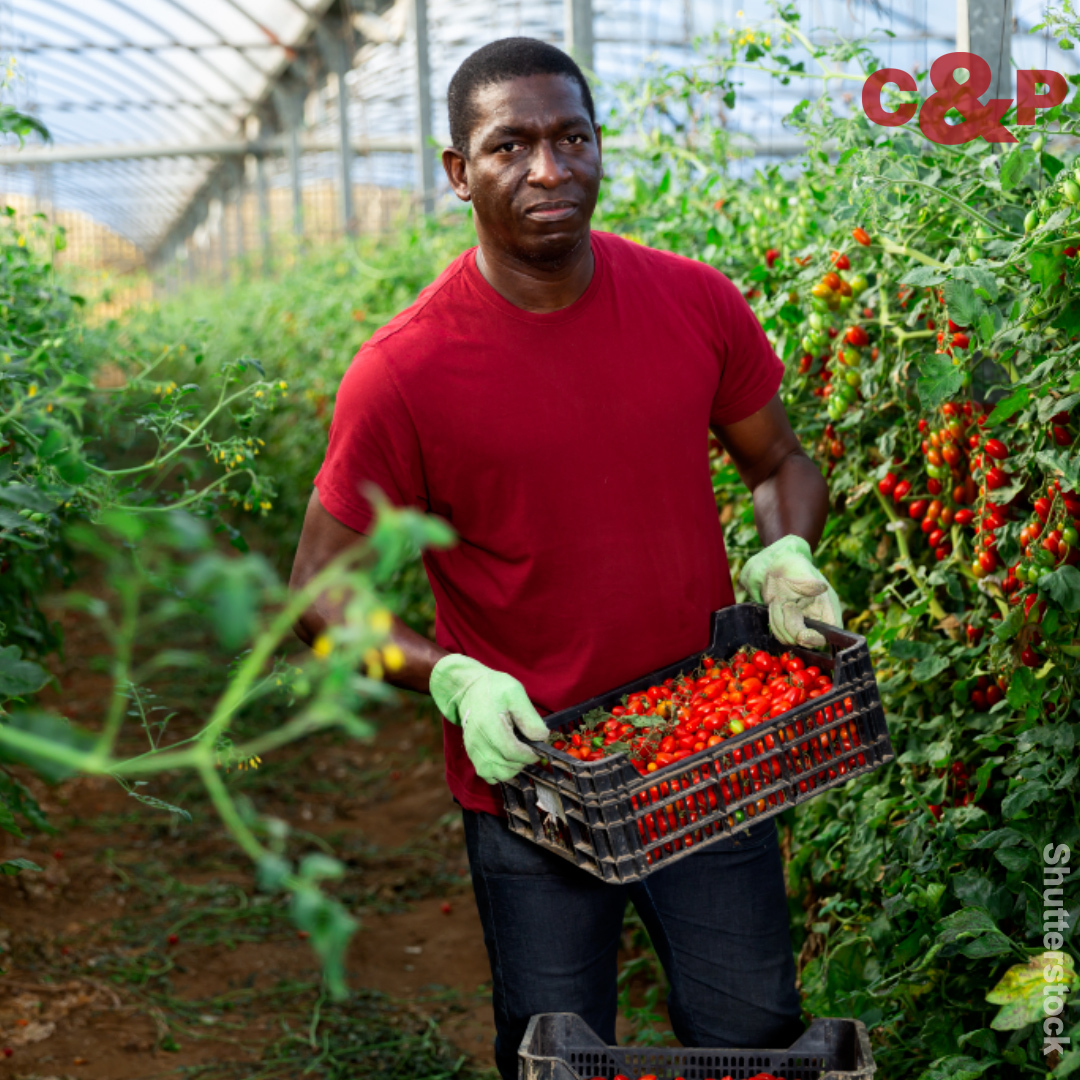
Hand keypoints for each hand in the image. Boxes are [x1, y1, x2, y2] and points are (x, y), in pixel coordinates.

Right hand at [429, 654, 549, 782]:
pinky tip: (506, 759)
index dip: (529, 755)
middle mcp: (478, 741)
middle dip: (523, 761)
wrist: (469, 690)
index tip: (537, 749)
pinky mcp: (472, 754)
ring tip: (518, 753)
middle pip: (507, 766)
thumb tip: (542, 737)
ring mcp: (473, 750)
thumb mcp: (515, 693)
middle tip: (528, 748)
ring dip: (513, 768)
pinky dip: (500, 772)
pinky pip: (487, 775)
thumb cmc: (493, 688)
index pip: (512, 752)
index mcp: (489, 724)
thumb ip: (529, 716)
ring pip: (498, 774)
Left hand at [739, 534, 841, 647]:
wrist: (776, 568)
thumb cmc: (794, 567)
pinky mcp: (788, 626)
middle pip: (806, 641)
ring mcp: (802, 625)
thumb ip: (810, 583)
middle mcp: (817, 621)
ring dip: (779, 619)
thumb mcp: (802, 571)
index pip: (830, 634)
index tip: (802, 634)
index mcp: (828, 610)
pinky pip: (779, 633)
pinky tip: (775, 605)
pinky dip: (774, 620)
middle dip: (791, 626)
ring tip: (780, 600)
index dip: (816, 639)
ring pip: (789, 638)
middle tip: (787, 605)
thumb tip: (821, 587)